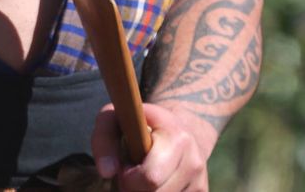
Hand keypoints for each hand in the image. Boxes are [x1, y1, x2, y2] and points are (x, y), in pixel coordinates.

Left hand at [91, 101, 207, 191]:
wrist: (180, 130)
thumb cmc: (139, 125)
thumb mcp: (116, 119)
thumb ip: (104, 139)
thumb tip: (106, 172)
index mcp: (177, 138)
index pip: (150, 177)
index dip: (129, 177)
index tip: (125, 165)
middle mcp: (194, 161)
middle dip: (134, 188)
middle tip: (130, 172)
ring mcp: (200, 180)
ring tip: (143, 175)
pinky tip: (157, 183)